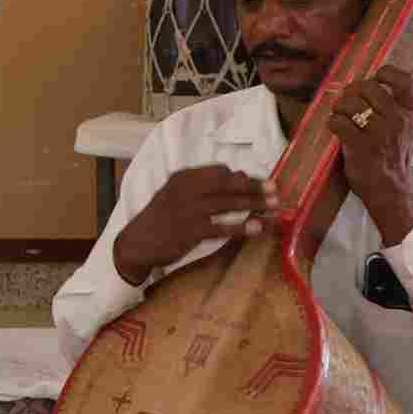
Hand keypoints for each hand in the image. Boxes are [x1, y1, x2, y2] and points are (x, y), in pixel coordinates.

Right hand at [113, 165, 278, 284]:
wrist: (136, 243)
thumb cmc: (160, 219)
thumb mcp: (176, 195)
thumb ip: (203, 186)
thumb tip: (239, 176)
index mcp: (183, 177)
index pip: (219, 171)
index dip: (243, 177)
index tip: (260, 183)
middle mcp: (186, 189)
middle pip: (228, 184)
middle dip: (254, 187)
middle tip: (276, 191)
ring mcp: (189, 210)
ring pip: (229, 204)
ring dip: (254, 205)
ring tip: (274, 208)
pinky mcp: (191, 231)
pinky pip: (223, 227)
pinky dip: (242, 227)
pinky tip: (257, 229)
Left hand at [326, 65, 412, 244]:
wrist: (389, 188)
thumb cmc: (396, 153)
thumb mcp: (411, 124)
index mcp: (410, 113)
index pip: (405, 81)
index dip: (386, 73)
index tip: (376, 81)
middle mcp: (398, 121)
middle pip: (368, 87)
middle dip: (352, 92)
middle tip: (348, 103)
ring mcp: (380, 134)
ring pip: (350, 103)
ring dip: (339, 108)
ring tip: (341, 116)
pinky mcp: (361, 147)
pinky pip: (338, 122)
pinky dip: (332, 123)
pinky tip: (336, 128)